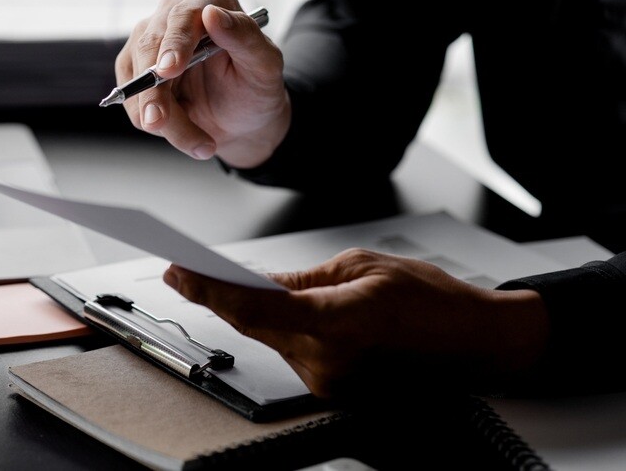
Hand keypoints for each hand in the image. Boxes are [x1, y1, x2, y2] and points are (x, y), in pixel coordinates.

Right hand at [116, 0, 290, 167]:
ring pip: (137, 80)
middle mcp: (174, 12)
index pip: (183, 14)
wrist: (241, 119)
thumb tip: (212, 14)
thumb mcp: (265, 66)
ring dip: (163, 119)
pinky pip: (132, 100)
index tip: (168, 71)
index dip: (174, 43)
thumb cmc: (256, 88)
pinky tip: (184, 130)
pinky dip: (154, 123)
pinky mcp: (133, 67)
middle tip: (159, 123)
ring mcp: (149, 39)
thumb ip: (245, 38)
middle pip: (150, 48)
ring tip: (200, 143)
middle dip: (155, 93)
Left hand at [163, 249, 549, 398]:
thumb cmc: (433, 300)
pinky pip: (291, 352)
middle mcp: (328, 363)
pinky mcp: (334, 389)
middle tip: (182, 271)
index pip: (254, 308)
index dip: (208, 289)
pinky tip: (261, 306)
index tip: (178, 270)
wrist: (479, 344)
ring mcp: (330, 382)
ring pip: (269, 340)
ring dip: (245, 312)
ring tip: (213, 281)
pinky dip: (274, 329)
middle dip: (215, 297)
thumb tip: (258, 283)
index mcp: (337, 324)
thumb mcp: (362, 267)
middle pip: (253, 327)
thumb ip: (302, 280)